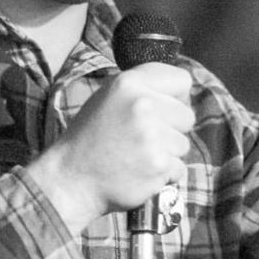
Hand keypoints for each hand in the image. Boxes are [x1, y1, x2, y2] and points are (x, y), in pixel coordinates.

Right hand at [27, 62, 193, 234]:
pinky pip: (179, 168)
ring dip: (166, 154)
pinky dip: (164, 175)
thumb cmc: (91, 137)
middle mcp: (142, 104)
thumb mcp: (109, 97)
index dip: (176, 97)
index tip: (162, 109)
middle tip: (143, 138)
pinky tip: (139, 172)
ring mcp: (151, 136)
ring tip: (137, 156)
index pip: (182, 80)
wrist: (71, 179)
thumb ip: (143, 88)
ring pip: (183, 144)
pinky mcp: (158, 164)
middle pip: (187, 115)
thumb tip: (182, 93)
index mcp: (128, 83)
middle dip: (171, 129)